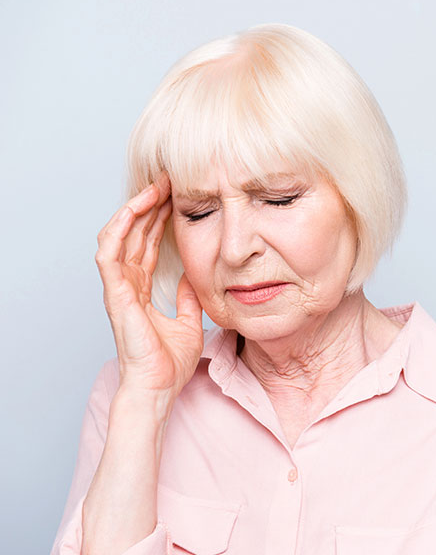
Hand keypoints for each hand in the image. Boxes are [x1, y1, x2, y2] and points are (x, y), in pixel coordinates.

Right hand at [95, 173, 203, 401]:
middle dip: (149, 206)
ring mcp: (118, 288)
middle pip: (133, 235)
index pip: (146, 246)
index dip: (158, 221)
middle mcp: (126, 285)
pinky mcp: (115, 294)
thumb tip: (193, 279)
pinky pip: (109, 254)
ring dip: (133, 210)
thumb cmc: (168, 364)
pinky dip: (118, 230)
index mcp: (140, 290)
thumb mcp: (189, 322)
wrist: (158, 387)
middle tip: (167, 182)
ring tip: (153, 188)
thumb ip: (188, 299)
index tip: (175, 198)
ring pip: (118, 237)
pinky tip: (132, 210)